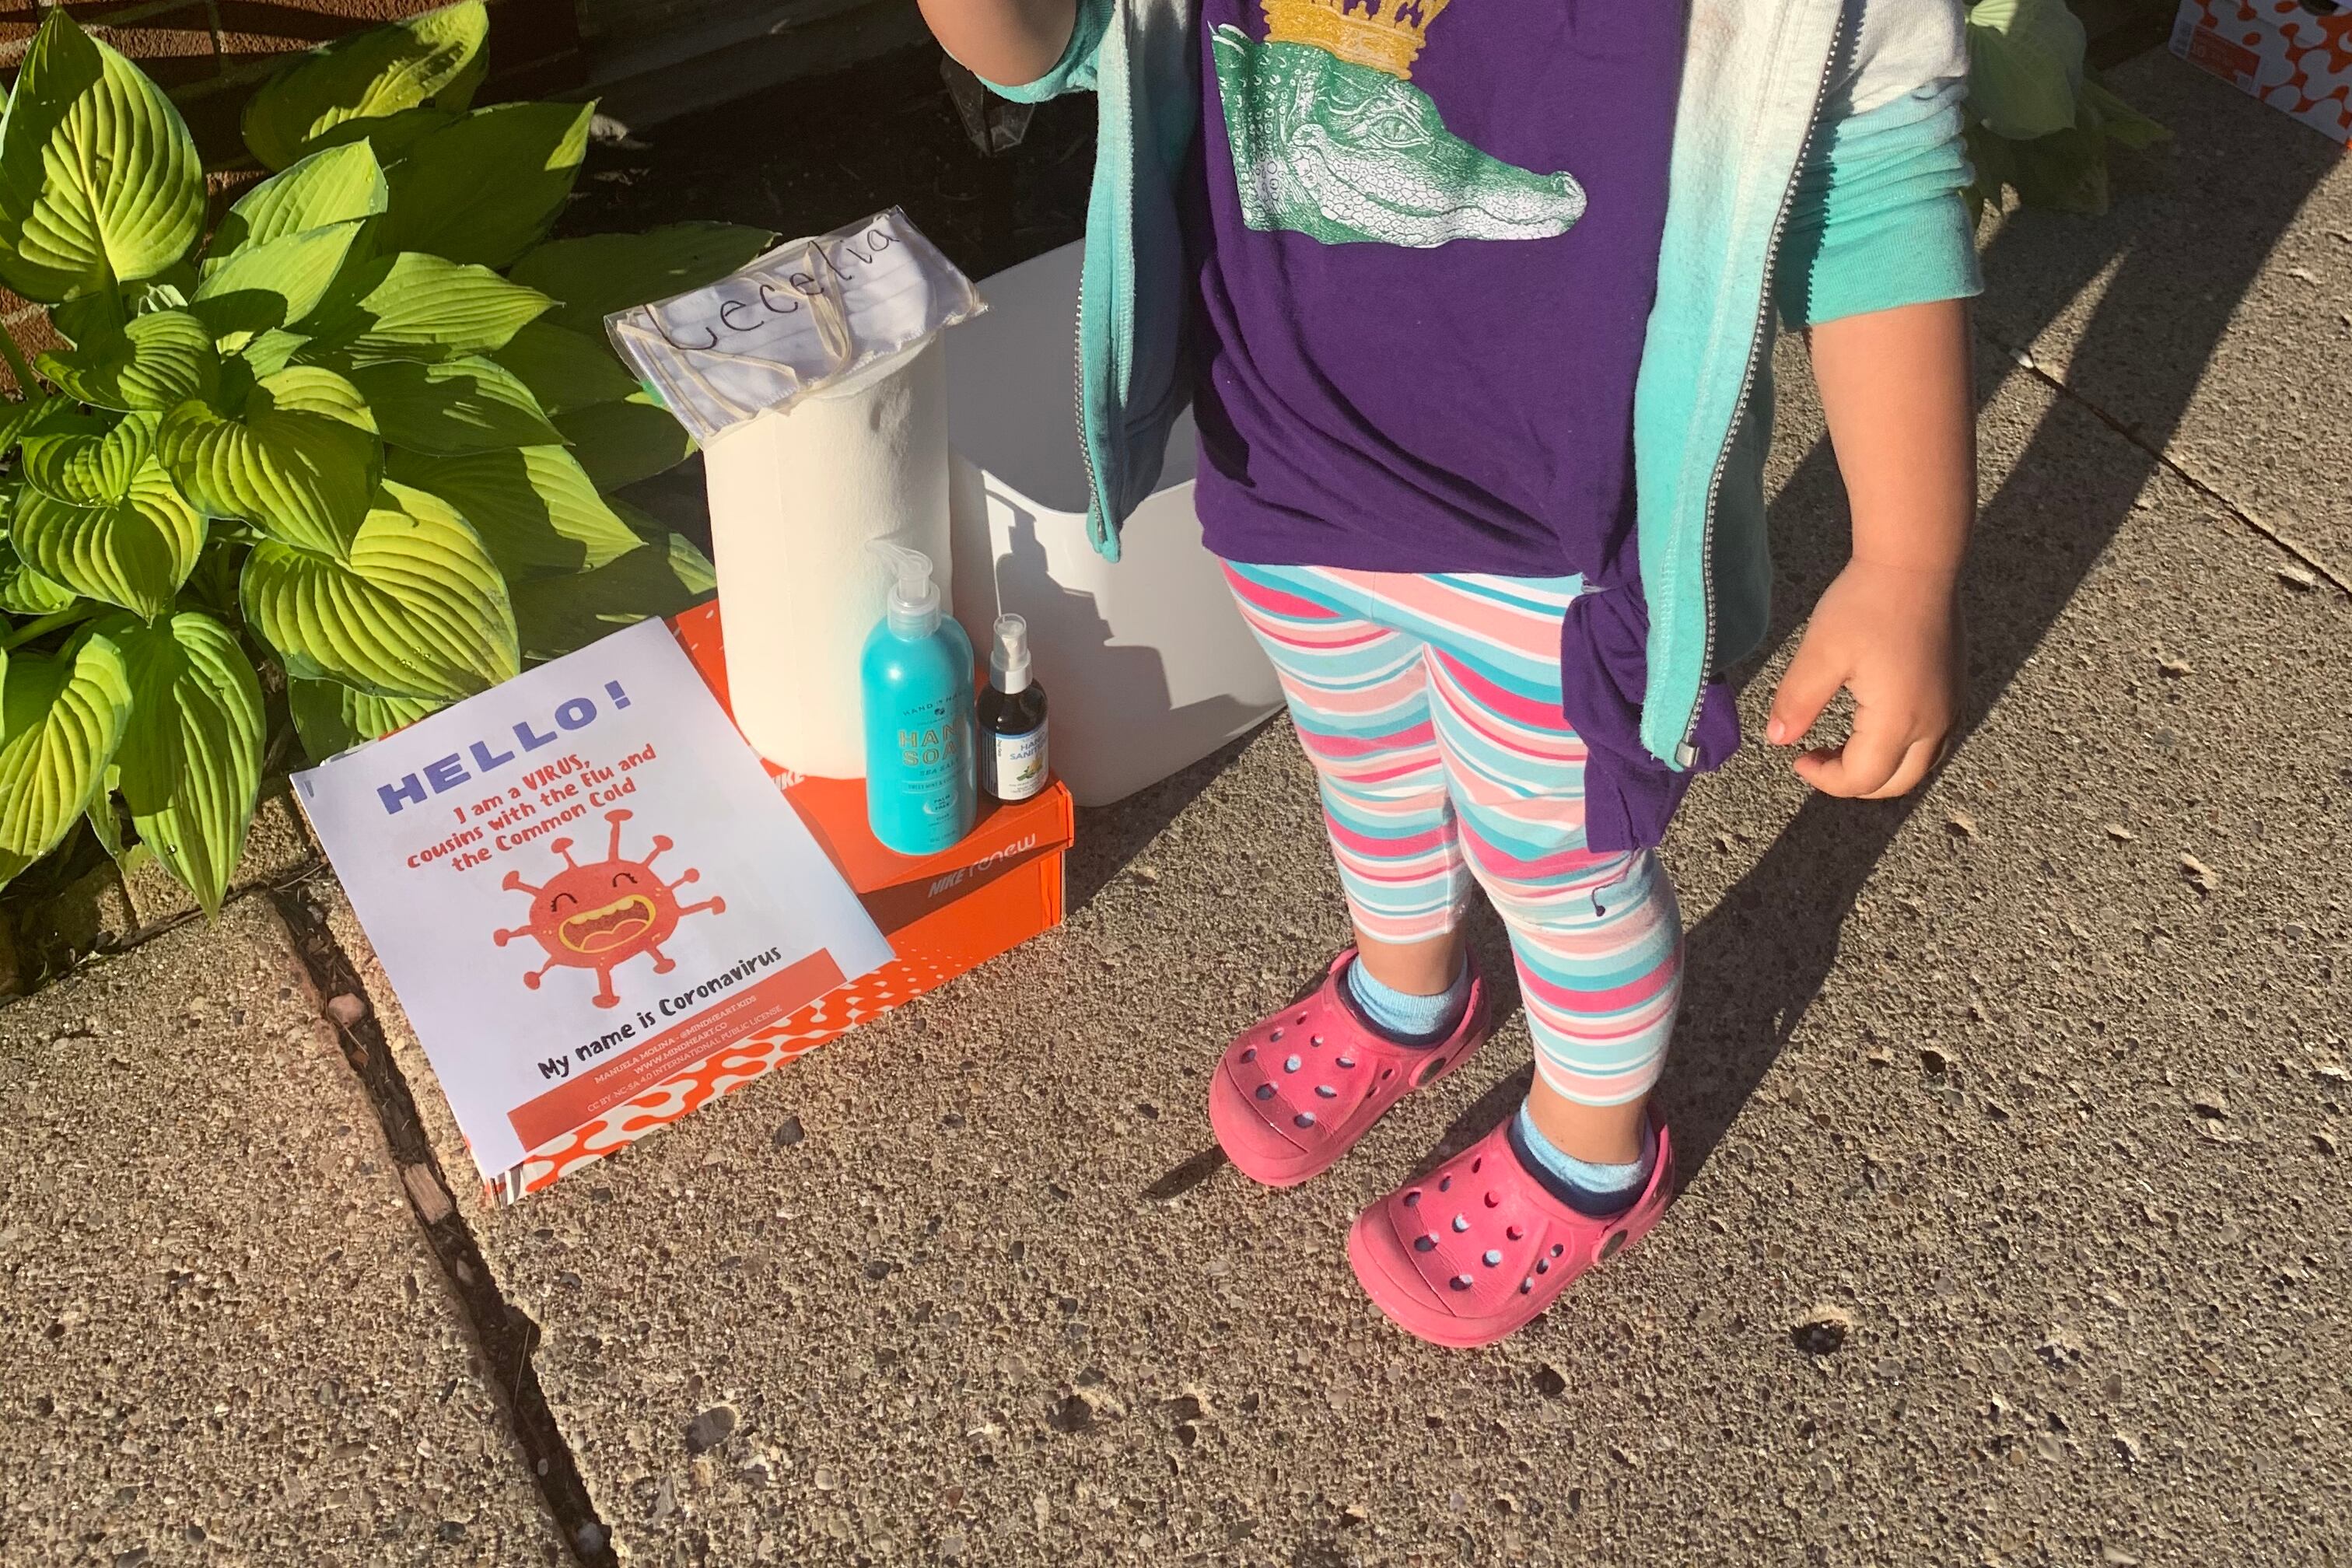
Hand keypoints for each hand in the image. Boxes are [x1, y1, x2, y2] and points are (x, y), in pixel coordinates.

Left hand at [1765, 558, 1963, 798]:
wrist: (1916, 561)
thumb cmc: (1866, 603)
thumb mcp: (1820, 654)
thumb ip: (1797, 702)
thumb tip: (1778, 739)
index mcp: (1899, 720)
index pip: (1862, 779)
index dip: (1824, 779)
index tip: (1797, 756)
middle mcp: (1934, 722)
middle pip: (1896, 783)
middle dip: (1853, 782)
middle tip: (1818, 759)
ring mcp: (1950, 706)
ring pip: (1918, 765)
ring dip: (1879, 768)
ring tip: (1840, 746)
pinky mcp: (1954, 689)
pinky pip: (1932, 741)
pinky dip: (1900, 749)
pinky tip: (1871, 725)